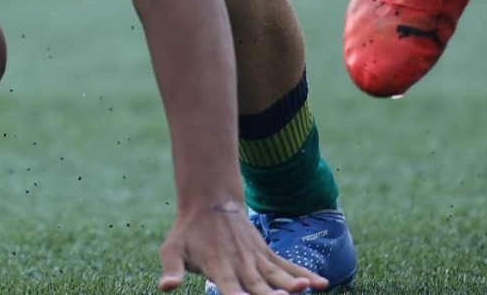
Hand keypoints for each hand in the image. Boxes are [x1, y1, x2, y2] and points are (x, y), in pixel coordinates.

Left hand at [159, 198, 318, 294]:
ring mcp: (256, 259)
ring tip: (307, 288)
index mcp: (218, 267)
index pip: (228, 287)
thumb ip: (171, 269)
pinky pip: (288, 266)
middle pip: (258, 286)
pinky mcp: (266, 254)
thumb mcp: (172, 249)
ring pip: (277, 275)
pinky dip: (304, 274)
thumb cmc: (188, 232)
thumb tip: (165, 287)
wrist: (209, 200)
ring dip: (292, 284)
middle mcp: (241, 264)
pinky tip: (321, 284)